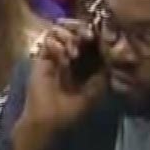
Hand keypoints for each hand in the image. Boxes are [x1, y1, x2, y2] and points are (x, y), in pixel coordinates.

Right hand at [22, 19, 106, 133]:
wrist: (50, 119)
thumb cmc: (73, 108)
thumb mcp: (97, 89)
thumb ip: (104, 67)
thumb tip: (108, 46)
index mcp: (87, 61)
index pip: (92, 38)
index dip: (97, 33)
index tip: (100, 37)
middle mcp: (71, 54)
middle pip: (76, 30)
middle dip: (82, 30)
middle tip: (87, 37)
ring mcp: (56, 54)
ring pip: (62, 31)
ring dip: (69, 37)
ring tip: (74, 53)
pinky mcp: (42, 57)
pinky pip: (48, 40)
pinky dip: (56, 44)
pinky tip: (63, 59)